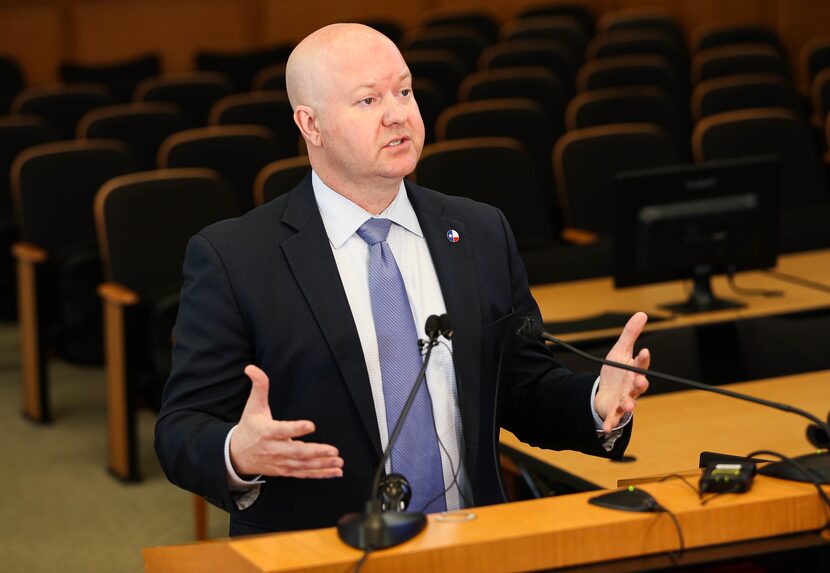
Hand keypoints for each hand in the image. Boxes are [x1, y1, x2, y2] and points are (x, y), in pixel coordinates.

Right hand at [229, 364, 343, 477]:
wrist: (237, 455)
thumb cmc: (249, 427)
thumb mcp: (253, 406)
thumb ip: (259, 386)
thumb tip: (252, 368)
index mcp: (267, 432)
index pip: (282, 430)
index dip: (296, 428)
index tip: (311, 425)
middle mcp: (274, 449)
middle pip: (296, 452)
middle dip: (316, 452)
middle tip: (333, 451)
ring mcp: (280, 462)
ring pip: (303, 465)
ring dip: (322, 465)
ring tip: (338, 463)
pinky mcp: (285, 470)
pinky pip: (304, 473)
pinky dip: (320, 474)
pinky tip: (335, 472)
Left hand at [594, 312, 649, 432]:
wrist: (606, 393)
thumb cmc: (616, 373)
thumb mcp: (620, 351)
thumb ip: (630, 334)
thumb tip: (642, 314)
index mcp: (633, 372)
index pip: (640, 365)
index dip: (642, 360)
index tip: (643, 351)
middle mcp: (631, 388)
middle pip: (639, 386)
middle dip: (640, 384)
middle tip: (641, 381)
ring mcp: (624, 401)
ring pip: (629, 403)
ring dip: (629, 405)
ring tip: (629, 406)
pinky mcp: (614, 412)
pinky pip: (613, 418)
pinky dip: (610, 423)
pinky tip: (606, 428)